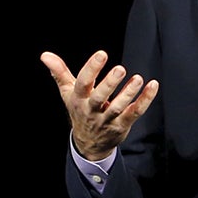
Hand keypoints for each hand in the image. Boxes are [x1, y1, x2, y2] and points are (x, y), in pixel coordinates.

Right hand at [40, 49, 159, 161]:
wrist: (89, 143)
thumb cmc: (79, 110)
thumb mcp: (68, 92)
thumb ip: (59, 72)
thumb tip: (44, 54)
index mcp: (78, 99)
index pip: (82, 83)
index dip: (91, 68)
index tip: (102, 54)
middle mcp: (91, 110)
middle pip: (99, 98)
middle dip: (109, 84)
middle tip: (120, 68)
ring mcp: (107, 120)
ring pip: (118, 107)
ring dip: (128, 93)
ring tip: (138, 79)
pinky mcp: (121, 126)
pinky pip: (134, 113)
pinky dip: (144, 100)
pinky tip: (153, 86)